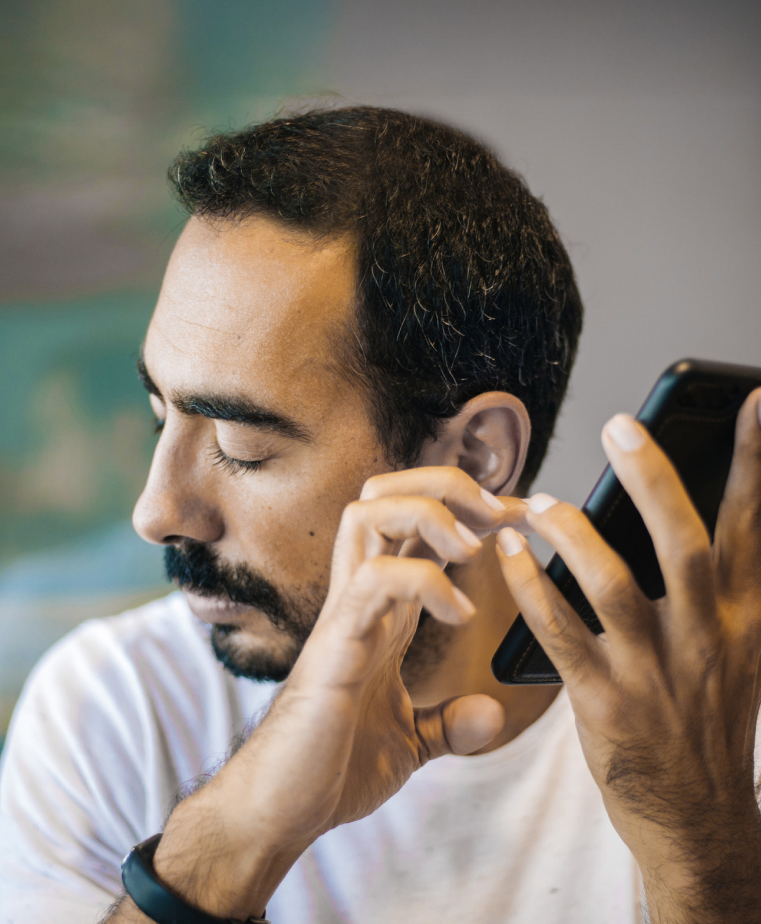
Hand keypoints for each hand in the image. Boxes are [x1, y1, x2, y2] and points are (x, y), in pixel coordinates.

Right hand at [148, 468, 520, 919]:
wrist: (283, 809)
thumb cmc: (330, 769)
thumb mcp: (410, 743)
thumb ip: (449, 723)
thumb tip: (490, 712)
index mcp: (380, 613)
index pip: (413, 527)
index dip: (468, 508)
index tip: (520, 518)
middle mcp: (360, 600)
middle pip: (384, 494)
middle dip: (446, 484)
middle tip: (500, 514)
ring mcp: (344, 615)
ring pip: (368, 513)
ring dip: (431, 513)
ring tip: (474, 549)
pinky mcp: (336, 643)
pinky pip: (376, 579)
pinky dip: (427, 581)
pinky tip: (460, 614)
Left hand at [496, 392, 760, 923]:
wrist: (698, 816)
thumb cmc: (706, 722)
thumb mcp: (736, 653)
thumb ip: (720, 589)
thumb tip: (693, 519)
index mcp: (744, 621)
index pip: (752, 531)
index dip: (755, 467)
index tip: (753, 403)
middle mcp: (708, 640)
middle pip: (683, 545)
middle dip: (653, 480)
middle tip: (620, 426)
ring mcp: (658, 674)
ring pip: (615, 586)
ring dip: (574, 534)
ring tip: (539, 502)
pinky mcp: (609, 704)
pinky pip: (561, 635)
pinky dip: (532, 590)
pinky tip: (509, 557)